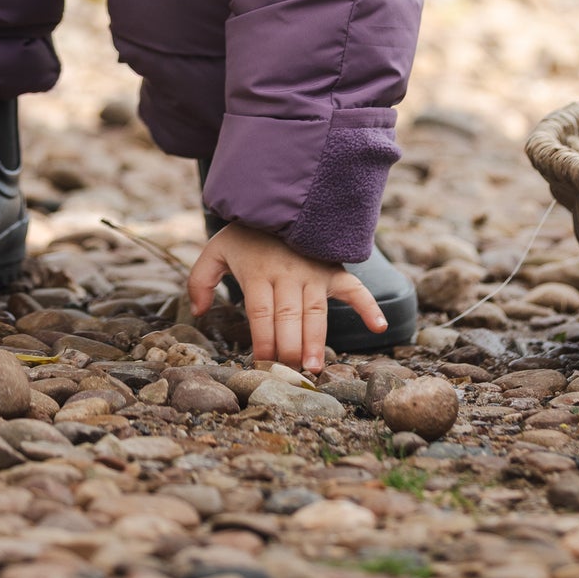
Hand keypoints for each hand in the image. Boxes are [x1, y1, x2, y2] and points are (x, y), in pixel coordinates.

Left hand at [188, 223, 385, 373]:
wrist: (275, 201)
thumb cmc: (245, 235)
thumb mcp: (216, 251)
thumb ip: (200, 280)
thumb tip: (198, 313)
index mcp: (259, 272)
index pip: (262, 314)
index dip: (263, 342)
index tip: (262, 366)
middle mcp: (288, 273)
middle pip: (289, 317)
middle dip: (289, 349)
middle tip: (289, 376)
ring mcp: (313, 271)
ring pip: (316, 311)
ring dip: (317, 340)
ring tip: (316, 367)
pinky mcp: (332, 269)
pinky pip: (354, 288)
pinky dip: (368, 306)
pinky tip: (380, 327)